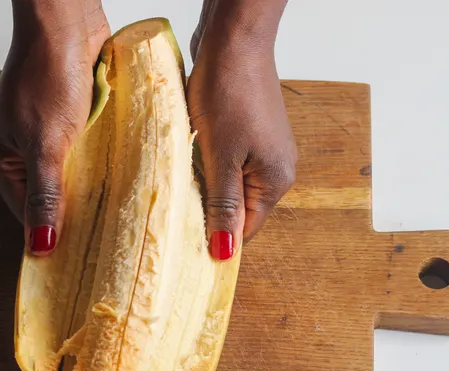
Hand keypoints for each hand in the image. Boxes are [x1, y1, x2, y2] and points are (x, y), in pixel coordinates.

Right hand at [0, 0, 109, 254]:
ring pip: (71, 177)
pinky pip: (86, 156)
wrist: (68, 23)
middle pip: (48, 196)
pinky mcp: (72, 124)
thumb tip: (40, 243)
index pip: (24, 210)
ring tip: (111, 217)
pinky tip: (117, 183)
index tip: (75, 260)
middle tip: (100, 242)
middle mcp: (19, 150)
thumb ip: (45, 195)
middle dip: (73, 212)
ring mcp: (46, 136)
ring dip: (89, 189)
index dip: (49, 232)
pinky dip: (99, 166)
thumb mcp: (46, 143)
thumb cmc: (46, 72)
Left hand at [188, 0, 295, 259]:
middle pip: (236, 210)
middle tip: (171, 217)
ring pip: (227, 186)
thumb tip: (225, 252)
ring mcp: (262, 149)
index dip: (215, 239)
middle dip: (206, 214)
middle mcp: (275, 169)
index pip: (244, 230)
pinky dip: (204, 166)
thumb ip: (222, 206)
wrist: (233, 40)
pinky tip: (185, 161)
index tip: (182, 247)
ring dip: (202, 189)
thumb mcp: (220, 157)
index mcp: (276, 181)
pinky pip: (223, 163)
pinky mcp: (246, 132)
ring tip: (176, 188)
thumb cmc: (228, 93)